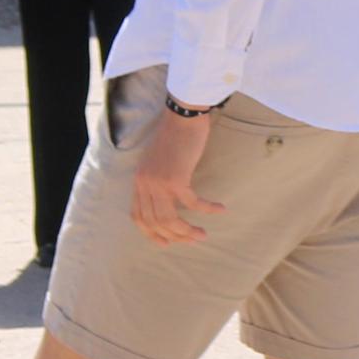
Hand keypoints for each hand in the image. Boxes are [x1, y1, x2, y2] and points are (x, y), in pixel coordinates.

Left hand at [126, 103, 219, 246]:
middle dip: (175, 236)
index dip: (151, 233)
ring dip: (188, 230)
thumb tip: (172, 195)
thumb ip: (159, 177)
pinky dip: (207, 209)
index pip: (138, 216)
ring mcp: (158, 182)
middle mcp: (145, 184)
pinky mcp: (176, 178)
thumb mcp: (159, 159)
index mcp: (139, 180)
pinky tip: (220, 209)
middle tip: (193, 239)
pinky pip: (193, 202)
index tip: (166, 243)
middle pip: (155, 222)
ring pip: (170, 219)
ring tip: (203, 234)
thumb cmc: (175, 134)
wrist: (182, 115)